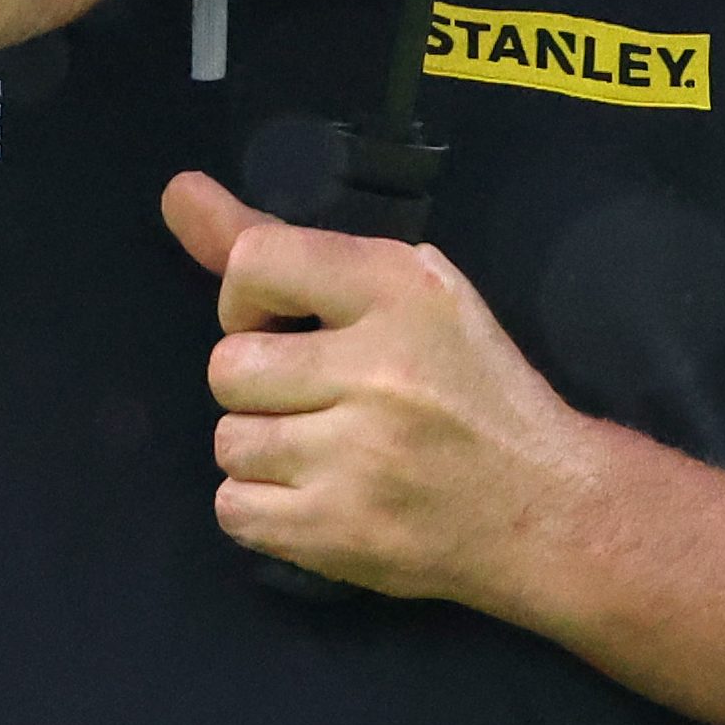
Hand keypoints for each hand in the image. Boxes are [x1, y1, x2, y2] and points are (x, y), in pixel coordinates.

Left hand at [162, 169, 597, 614]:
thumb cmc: (474, 389)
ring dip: (264, 450)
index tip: (282, 323)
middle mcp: (377, 368)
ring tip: (324, 452)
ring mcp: (355, 457)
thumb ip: (286, 247)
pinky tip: (317, 496)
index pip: (253, 261)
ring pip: (229, 442)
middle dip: (259, 387)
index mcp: (399, 291)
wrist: (548, 510)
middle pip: (228, 367)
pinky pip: (233, 510)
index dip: (246, 299)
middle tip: (315, 400)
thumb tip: (176, 193)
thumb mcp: (408, 291)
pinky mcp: (338, 531)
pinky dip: (263, 508)